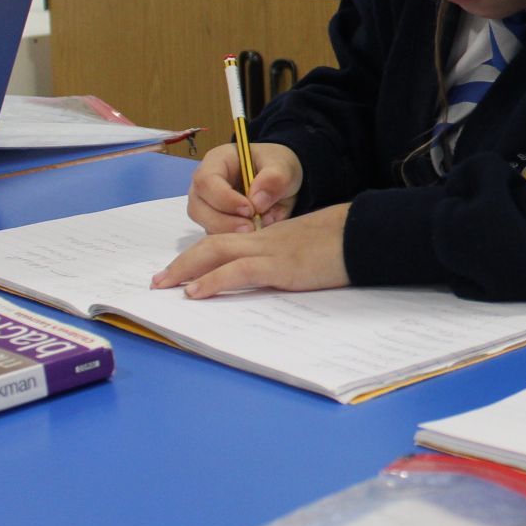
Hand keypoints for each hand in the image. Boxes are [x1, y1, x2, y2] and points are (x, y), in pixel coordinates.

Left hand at [152, 202, 349, 298]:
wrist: (366, 233)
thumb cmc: (347, 242)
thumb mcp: (314, 249)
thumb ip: (295, 258)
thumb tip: (286, 276)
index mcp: (273, 237)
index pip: (228, 242)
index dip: (201, 256)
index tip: (183, 271)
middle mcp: (265, 240)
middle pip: (212, 245)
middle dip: (182, 263)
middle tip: (159, 281)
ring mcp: (271, 251)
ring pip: (216, 253)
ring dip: (186, 270)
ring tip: (166, 286)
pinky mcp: (281, 266)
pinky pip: (238, 271)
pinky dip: (213, 280)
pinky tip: (196, 292)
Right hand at [186, 142, 301, 234]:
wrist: (283, 184)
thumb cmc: (278, 168)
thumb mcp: (284, 167)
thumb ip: (274, 180)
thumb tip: (257, 202)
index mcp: (217, 161)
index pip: (207, 181)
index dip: (225, 199)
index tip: (250, 210)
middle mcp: (204, 184)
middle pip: (198, 207)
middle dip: (224, 222)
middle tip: (251, 227)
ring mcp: (206, 206)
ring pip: (205, 225)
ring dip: (228, 232)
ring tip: (255, 230)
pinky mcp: (214, 223)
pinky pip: (215, 236)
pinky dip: (232, 240)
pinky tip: (253, 235)